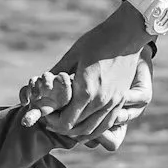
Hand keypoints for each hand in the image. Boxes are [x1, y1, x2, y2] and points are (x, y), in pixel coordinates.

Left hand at [21, 10, 153, 138]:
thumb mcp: (73, 55)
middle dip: (62, 128)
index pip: (66, 121)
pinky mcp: (121, 100)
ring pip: (93, 130)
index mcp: (85, 91)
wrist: (127, 34)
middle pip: (77, 129)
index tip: (45, 116)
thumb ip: (57, 73)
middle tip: (52, 122)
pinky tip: (84, 125)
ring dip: (77, 132)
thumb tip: (40, 85)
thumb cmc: (97, 41)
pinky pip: (107, 124)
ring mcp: (113, 103)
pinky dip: (94, 129)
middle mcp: (100, 102)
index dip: (52, 123)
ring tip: (66, 125)